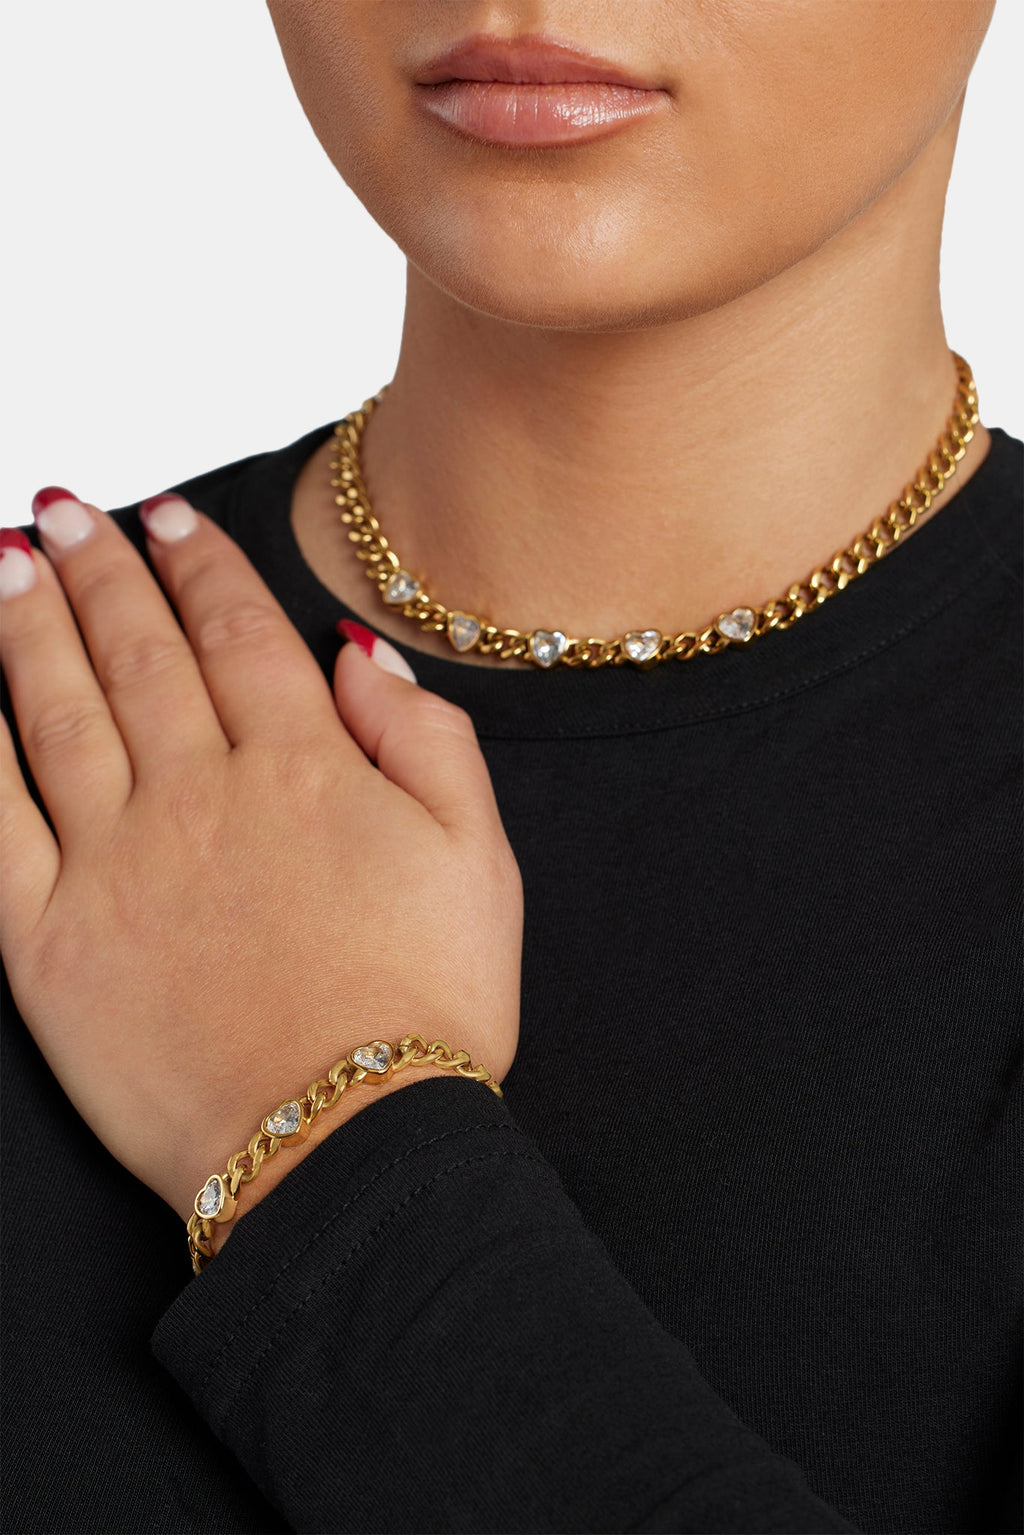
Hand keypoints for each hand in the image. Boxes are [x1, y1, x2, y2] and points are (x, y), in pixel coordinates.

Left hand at [0, 493, 521, 1230]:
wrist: (345, 1145)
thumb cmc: (425, 1008)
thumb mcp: (479, 859)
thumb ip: (425, 741)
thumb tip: (357, 657)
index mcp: (305, 770)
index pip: (238, 631)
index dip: (197, 561)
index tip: (165, 515)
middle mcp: (202, 796)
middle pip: (139, 652)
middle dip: (99, 567)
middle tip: (67, 511)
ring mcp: (119, 864)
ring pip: (60, 711)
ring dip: (29, 624)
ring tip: (9, 561)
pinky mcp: (52, 940)